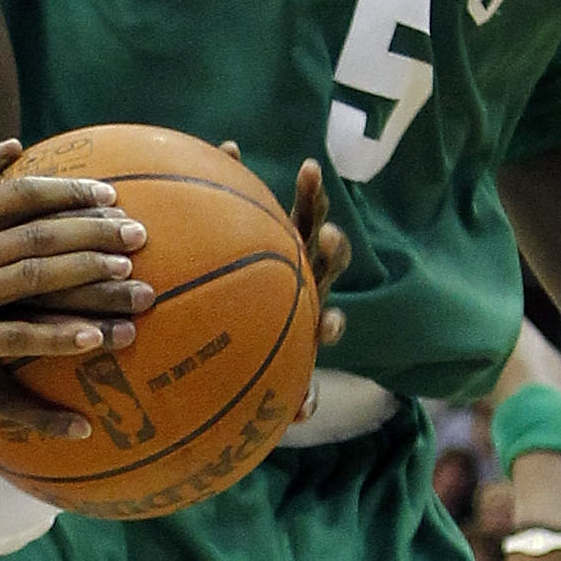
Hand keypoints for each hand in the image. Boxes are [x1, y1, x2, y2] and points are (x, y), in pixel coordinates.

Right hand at [0, 146, 137, 438]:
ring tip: (132, 277)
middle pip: (41, 235)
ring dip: (90, 277)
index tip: (105, 192)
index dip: (68, 191)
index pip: (19, 196)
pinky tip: (92, 339)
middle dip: (96, 231)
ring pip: (37, 281)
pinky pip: (16, 339)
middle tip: (139, 231)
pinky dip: (56, 338)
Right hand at [217, 146, 351, 397]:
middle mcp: (305, 280)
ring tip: (310, 173)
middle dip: (333, 249)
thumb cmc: (242, 352)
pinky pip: (257, 195)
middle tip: (329, 238)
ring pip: (305, 221)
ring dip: (311, 200)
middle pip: (328, 261)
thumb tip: (303, 413)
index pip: (325, 321)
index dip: (330, 324)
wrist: (237, 320)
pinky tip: (226, 147)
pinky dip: (242, 173)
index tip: (332, 323)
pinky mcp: (263, 224)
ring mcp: (287, 249)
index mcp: (305, 319)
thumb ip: (284, 398)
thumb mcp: (263, 382)